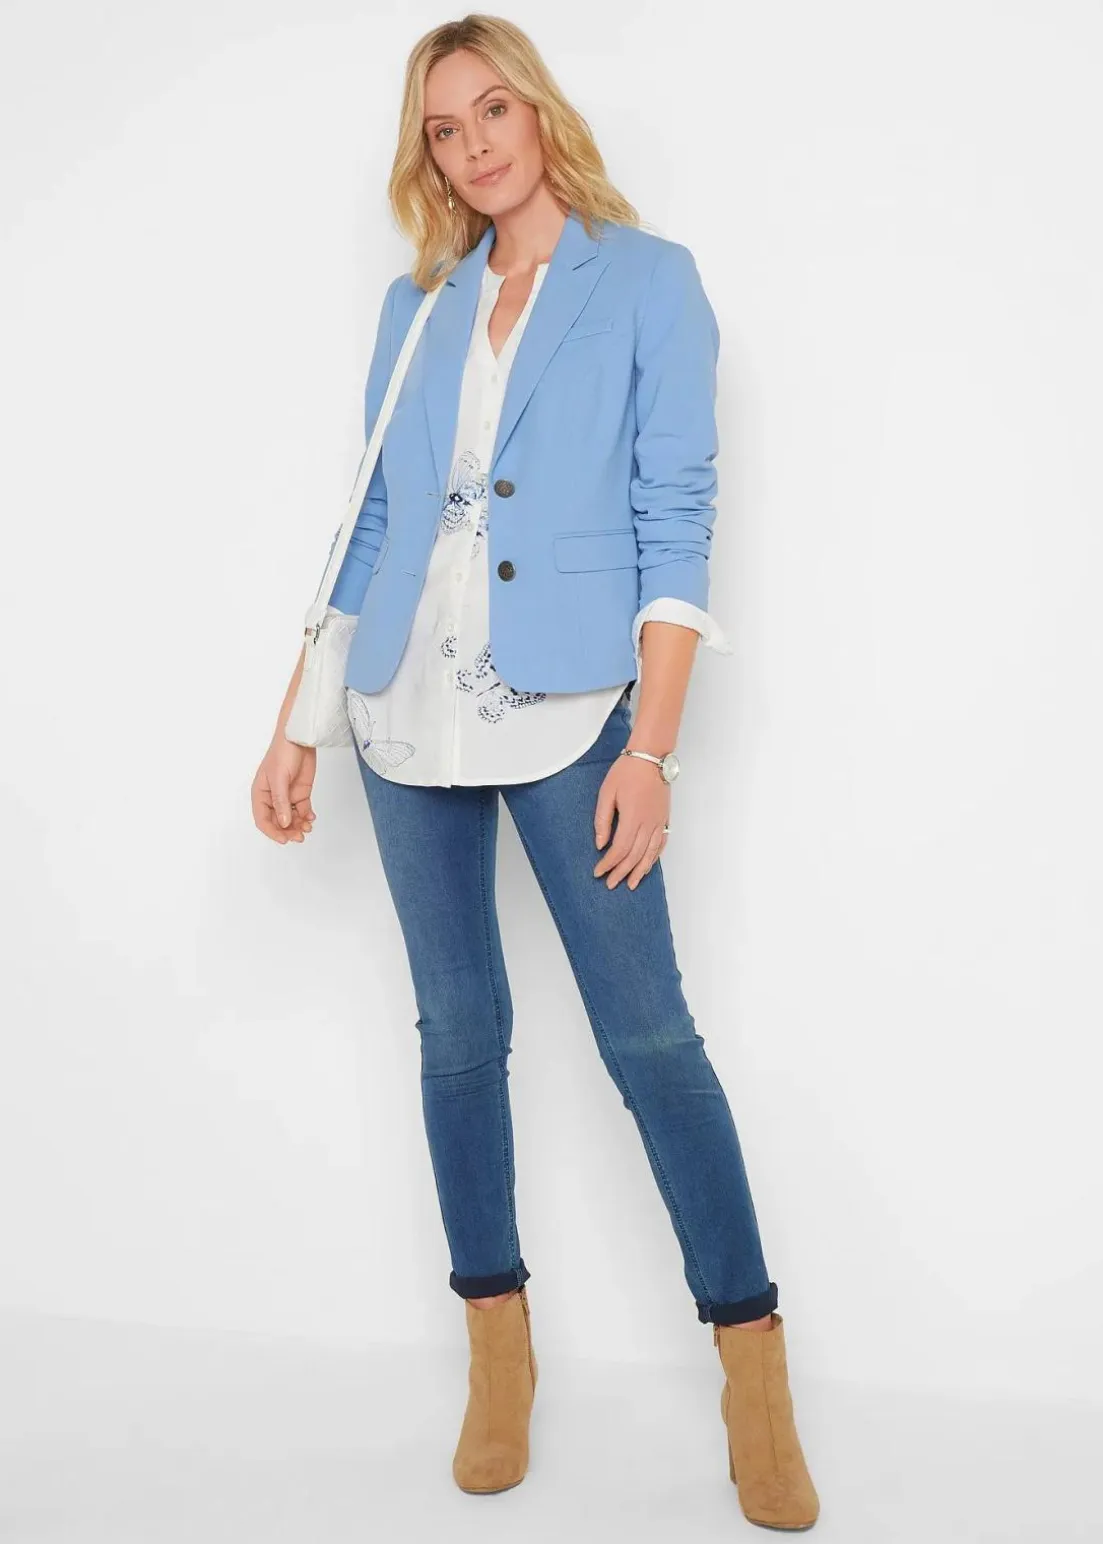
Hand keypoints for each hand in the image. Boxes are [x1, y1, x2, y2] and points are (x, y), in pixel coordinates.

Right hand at [252, 734, 316, 844]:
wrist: (300, 738)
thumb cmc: (283, 752)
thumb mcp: (279, 778)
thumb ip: (281, 801)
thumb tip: (283, 823)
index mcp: (261, 794)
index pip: (262, 819)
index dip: (272, 832)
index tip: (283, 839)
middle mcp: (273, 797)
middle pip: (277, 822)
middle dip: (288, 831)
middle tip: (299, 836)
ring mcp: (287, 796)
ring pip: (291, 818)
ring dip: (298, 825)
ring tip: (307, 828)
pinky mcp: (300, 793)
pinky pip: (302, 810)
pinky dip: (307, 817)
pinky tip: (311, 818)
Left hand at [593, 754, 669, 889]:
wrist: (651, 757)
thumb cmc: (626, 772)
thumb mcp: (606, 793)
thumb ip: (603, 820)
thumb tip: (600, 844)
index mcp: (632, 817)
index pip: (620, 849)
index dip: (608, 863)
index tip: (598, 872)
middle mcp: (649, 823)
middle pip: (635, 856)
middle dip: (622, 872)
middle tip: (611, 884)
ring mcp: (659, 822)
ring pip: (650, 853)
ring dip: (640, 871)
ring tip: (631, 884)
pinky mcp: (665, 818)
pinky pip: (662, 843)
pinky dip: (654, 858)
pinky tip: (647, 866)